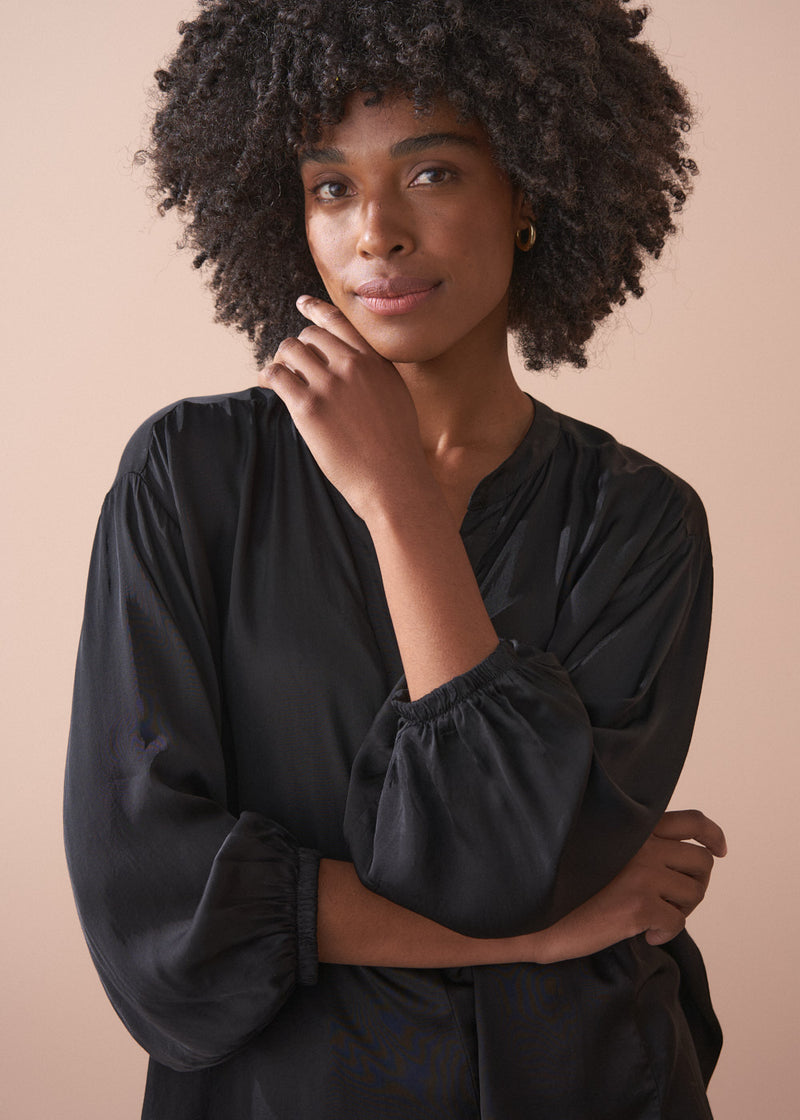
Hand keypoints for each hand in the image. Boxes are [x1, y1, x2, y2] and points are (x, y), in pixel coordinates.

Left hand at [259, 296, 430, 520]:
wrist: (392, 479)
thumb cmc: (395, 447)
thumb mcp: (395, 396)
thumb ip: (374, 373)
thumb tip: (353, 362)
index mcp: (374, 361)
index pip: (339, 322)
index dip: (315, 309)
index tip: (301, 304)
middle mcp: (351, 366)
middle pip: (309, 335)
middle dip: (297, 347)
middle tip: (291, 364)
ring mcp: (329, 385)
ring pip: (289, 350)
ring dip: (281, 360)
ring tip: (278, 375)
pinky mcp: (308, 408)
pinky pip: (277, 376)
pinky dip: (268, 376)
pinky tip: (267, 383)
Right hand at [533, 809, 726, 962]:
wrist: (534, 912)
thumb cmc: (563, 883)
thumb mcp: (600, 848)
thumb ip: (633, 845)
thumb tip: (671, 862)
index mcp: (634, 828)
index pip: (692, 822)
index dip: (712, 836)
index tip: (718, 851)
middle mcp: (644, 845)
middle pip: (701, 863)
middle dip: (694, 886)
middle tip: (670, 901)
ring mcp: (643, 874)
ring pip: (694, 894)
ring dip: (680, 911)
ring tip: (652, 918)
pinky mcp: (640, 905)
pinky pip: (677, 923)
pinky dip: (664, 934)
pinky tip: (641, 935)